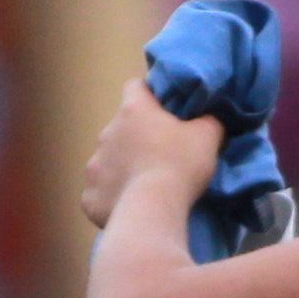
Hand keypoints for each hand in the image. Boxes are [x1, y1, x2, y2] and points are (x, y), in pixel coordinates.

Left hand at [80, 80, 221, 228]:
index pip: (135, 87)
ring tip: (143, 185)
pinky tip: (128, 207)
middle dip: (136, 137)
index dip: (149, 95)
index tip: (163, 110)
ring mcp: (93, 166)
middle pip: (121, 128)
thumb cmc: (179, 165)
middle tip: (160, 155)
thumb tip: (208, 119)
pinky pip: (100, 193)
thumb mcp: (207, 136)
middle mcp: (107, 133)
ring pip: (107, 161)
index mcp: (133, 110)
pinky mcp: (90, 196)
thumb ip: (208, 121)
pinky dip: (112, 197)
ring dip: (122, 167)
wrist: (152, 210)